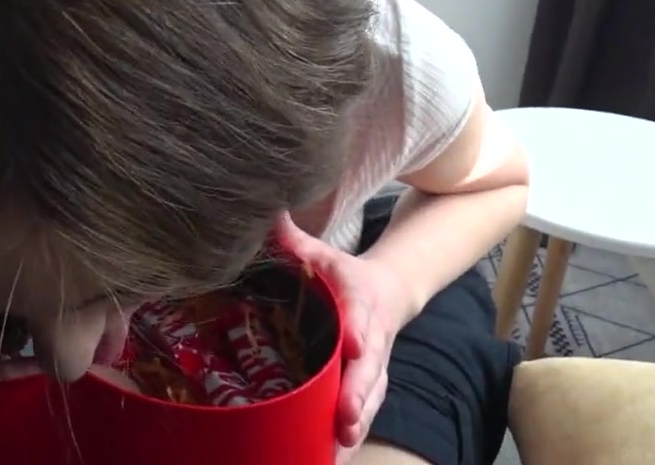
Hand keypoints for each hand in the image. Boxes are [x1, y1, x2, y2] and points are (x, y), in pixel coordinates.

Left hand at [274, 214, 407, 461]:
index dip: (357, 330)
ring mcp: (372, 368)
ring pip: (368, 400)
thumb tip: (267, 214)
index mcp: (359, 301)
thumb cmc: (342, 276)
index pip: (360, 315)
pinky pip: (360, 417)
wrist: (388, 293)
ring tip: (339, 449)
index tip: (353, 345)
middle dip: (358, 395)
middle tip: (347, 419)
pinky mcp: (367, 390)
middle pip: (368, 371)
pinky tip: (328, 460)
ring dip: (355, 426)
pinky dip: (346, 441)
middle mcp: (370, 340)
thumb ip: (294, 240)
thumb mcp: (322, 254)